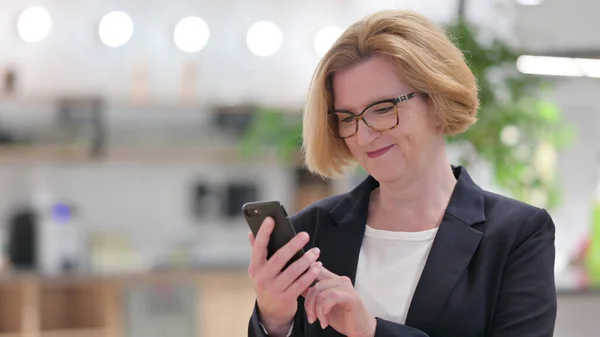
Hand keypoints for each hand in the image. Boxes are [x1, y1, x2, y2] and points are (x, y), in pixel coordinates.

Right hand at [248, 217, 321, 335]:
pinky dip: (310, 274)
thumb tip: (251, 232)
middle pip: (279, 258)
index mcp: (255, 267)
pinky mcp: (285, 299)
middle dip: (293, 245)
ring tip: (316, 251)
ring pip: (293, 271)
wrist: (270, 312)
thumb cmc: (268, 283)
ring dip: (306, 260)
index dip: (264, 233)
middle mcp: (262, 278)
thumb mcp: (259, 269)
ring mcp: (273, 290)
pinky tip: (317, 266)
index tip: (271, 219)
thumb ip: (257, 251)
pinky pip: (301, 284)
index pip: (258, 247)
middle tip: (305, 235)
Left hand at [304, 267, 375, 336]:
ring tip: (320, 321)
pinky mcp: (351, 296)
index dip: (305, 274)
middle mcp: (340, 280)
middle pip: (315, 283)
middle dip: (308, 303)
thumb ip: (314, 294)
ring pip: (321, 291)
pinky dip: (324, 309)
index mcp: (333, 280)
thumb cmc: (342, 318)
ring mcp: (346, 287)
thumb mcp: (323, 305)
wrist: (359, 330)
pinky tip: (325, 319)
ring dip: (317, 310)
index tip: (297, 286)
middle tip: (311, 318)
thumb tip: (299, 287)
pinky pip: (331, 297)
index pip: (316, 270)